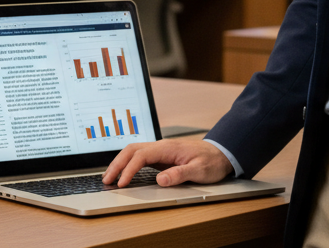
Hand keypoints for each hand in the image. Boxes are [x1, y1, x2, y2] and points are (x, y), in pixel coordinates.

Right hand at [103, 139, 233, 186]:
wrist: (221, 153)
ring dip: (119, 163)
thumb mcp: (199, 170)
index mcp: (168, 147)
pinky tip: (123, 173)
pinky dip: (127, 164)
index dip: (129, 169)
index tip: (122, 183)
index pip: (141, 156)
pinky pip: (139, 157)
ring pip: (133, 152)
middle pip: (131, 150)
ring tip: (109, 177)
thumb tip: (160, 179)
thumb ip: (180, 174)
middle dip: (117, 164)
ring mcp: (160, 150)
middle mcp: (161, 146)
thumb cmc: (211, 161)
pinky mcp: (160, 156)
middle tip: (106, 180)